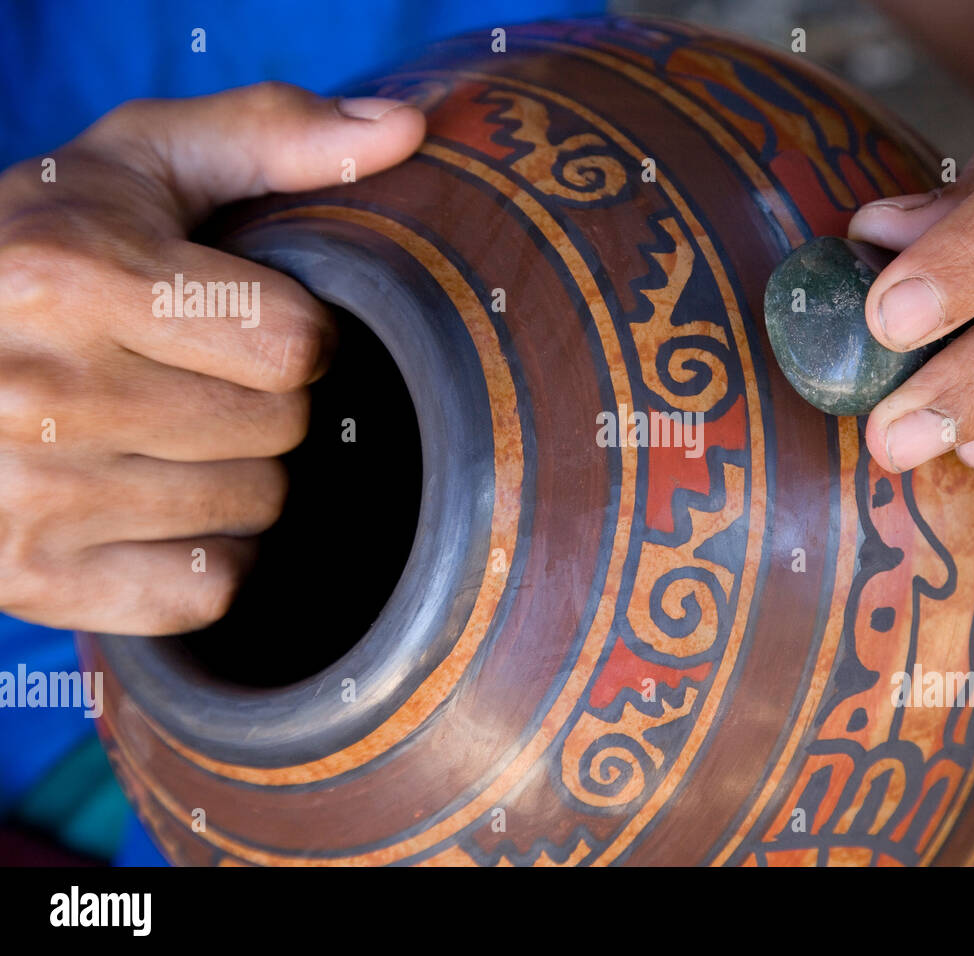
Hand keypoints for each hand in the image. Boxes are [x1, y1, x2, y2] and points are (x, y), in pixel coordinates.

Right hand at [0, 83, 423, 633]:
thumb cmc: (36, 254)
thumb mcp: (136, 168)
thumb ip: (268, 135)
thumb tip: (407, 128)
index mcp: (73, 277)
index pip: (295, 343)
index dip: (293, 331)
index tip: (247, 321)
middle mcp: (41, 392)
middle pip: (281, 430)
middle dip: (264, 403)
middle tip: (196, 378)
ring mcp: (30, 498)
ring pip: (254, 510)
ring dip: (238, 476)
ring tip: (166, 435)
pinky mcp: (32, 581)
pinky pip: (209, 590)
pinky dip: (207, 556)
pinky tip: (153, 507)